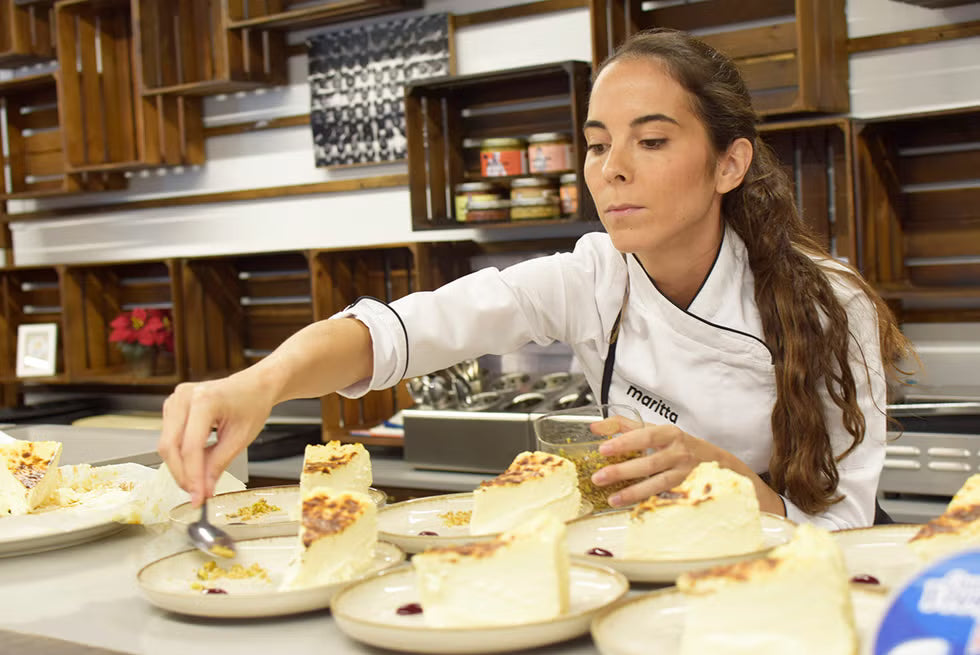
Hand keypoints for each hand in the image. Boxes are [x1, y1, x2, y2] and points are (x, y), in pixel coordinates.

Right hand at [158, 372, 273, 505]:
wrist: (254, 386)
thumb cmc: (252, 404)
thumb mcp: (240, 438)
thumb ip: (218, 464)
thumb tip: (203, 490)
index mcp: (204, 400)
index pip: (190, 447)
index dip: (192, 476)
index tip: (198, 498)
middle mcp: (184, 397)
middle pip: (170, 446)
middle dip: (182, 475)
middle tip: (196, 495)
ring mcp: (175, 399)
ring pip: (166, 444)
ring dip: (179, 467)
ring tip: (199, 480)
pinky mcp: (172, 406)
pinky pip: (169, 437)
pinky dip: (180, 455)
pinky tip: (195, 463)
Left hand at [590, 423, 725, 507]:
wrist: (711, 458)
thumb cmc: (674, 443)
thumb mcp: (653, 429)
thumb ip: (623, 426)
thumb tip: (595, 428)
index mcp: (669, 433)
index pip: (645, 436)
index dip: (624, 442)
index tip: (603, 449)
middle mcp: (678, 452)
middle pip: (650, 463)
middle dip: (622, 471)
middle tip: (599, 477)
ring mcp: (683, 473)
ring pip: (658, 483)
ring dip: (633, 492)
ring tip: (612, 498)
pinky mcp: (686, 490)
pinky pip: (664, 496)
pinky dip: (646, 500)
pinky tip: (630, 504)